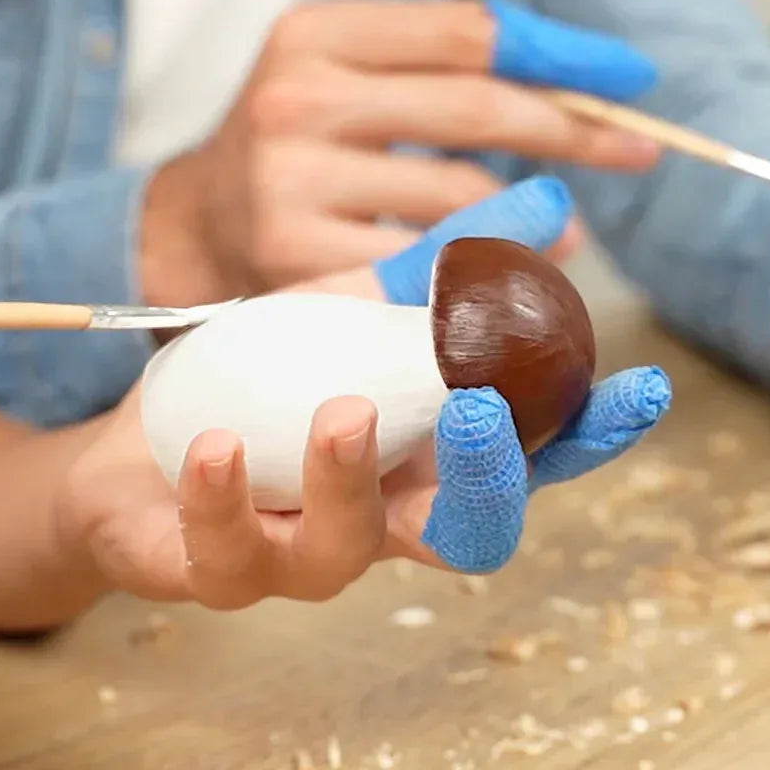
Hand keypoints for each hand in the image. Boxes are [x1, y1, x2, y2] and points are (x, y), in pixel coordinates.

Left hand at [57, 176, 670, 607]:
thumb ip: (439, 268)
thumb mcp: (344, 309)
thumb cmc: (256, 385)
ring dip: (347, 484)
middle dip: (488, 479)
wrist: (129, 448)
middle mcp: (380, 521)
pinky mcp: (209, 571)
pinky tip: (218, 445)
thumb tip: (547, 198)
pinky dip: (225, 500)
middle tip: (482, 409)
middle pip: (468, 530)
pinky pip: (225, 556)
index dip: (589, 435)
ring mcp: (295, 555)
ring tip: (342, 413)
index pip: (530, 458)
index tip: (640, 389)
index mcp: (425, 461)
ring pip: (342, 553)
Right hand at [137, 0, 660, 304]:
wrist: (195, 228)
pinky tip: (504, 279)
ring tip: (559, 232)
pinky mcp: (298, 265)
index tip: (629, 76)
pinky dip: (484, 271)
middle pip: (477, 109)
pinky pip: (430, 268)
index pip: (469, 32)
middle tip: (636, 150)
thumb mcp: (350, 74)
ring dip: (533, 219)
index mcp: (315, 34)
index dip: (561, 54)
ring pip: (464, 198)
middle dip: (574, 130)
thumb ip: (447, 66)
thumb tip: (582, 88)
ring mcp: (293, 186)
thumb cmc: (302, 144)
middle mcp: (297, 101)